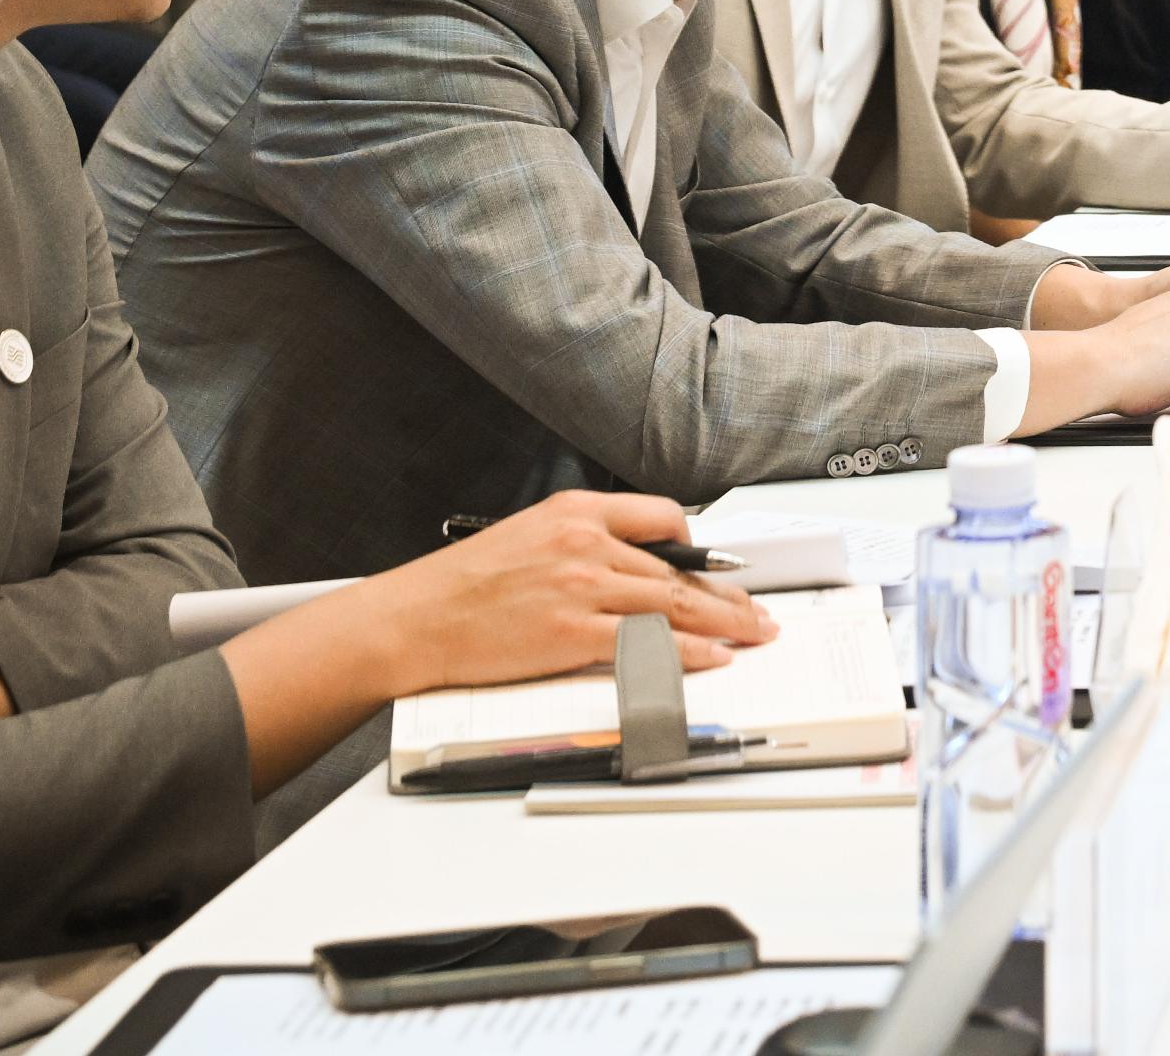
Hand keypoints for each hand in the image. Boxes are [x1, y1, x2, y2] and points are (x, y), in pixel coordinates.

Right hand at [337, 491, 776, 701]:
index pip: (662, 517)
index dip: (697, 545)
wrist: (412, 620)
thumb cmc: (460, 585)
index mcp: (575, 512)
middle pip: (678, 569)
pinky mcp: (572, 632)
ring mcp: (581, 587)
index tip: (717, 566)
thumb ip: (584, 543)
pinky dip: (688, 651)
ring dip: (724, 622)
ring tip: (753, 634)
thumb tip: (634, 566)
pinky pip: (646, 642)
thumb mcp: (528, 537)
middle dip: (727, 594)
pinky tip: (713, 657)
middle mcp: (585, 543)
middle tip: (758, 611)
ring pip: (673, 603)